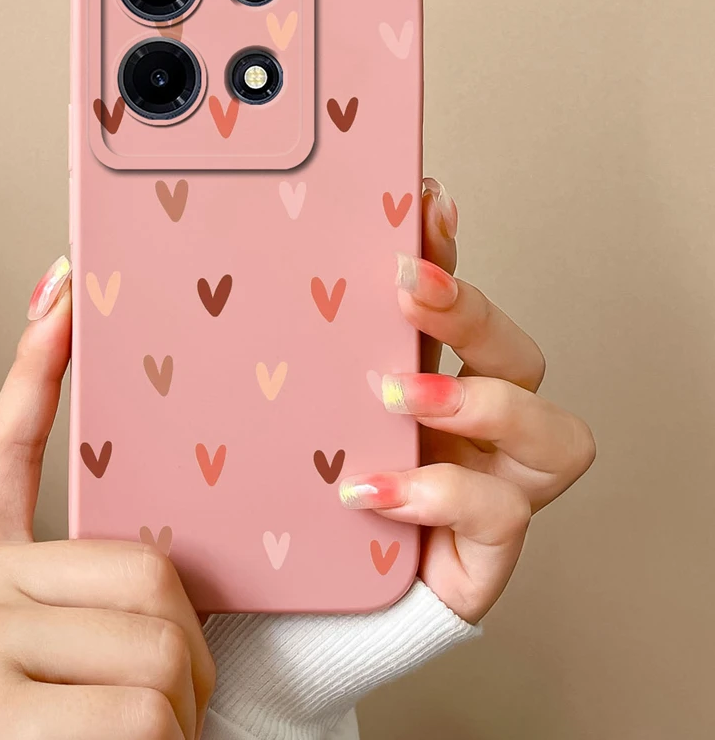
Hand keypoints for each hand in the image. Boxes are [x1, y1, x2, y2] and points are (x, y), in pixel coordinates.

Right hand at [0, 257, 214, 739]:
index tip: (62, 298)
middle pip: (150, 574)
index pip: (7, 447)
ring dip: (182, 712)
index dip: (38, 367)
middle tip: (180, 701)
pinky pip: (144, 716)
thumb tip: (156, 598)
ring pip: (160, 651)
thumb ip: (51, 606)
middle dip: (189, 650)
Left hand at [339, 180, 595, 622]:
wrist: (302, 599)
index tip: (425, 205)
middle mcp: (480, 432)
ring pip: (556, 435)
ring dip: (482, 404)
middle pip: (523, 355)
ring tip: (400, 398)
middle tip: (407, 290)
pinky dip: (438, 494)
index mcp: (438, 384)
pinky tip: (370, 489)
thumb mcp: (304, 413)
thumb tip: (246, 271)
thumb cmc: (304, 494)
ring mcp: (494, 490)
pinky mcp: (487, 553)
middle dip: (473, 316)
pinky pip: (502, 517)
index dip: (455, 255)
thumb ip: (302, 358)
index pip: (462, 305)